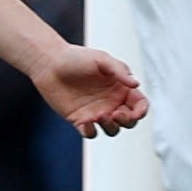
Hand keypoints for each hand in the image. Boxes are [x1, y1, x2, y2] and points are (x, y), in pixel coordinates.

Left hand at [32, 41, 149, 137]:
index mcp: (120, 88)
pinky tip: (87, 123)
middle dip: (128, 121)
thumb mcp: (101, 59)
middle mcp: (110, 102)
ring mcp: (96, 113)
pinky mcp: (79, 120)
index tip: (137, 112)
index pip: (139, 104)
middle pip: (129, 121)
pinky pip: (90, 133)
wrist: (49, 63)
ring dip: (111, 127)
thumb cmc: (76, 58)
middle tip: (117, 114)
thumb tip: (136, 84)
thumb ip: (119, 71)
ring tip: (101, 115)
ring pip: (112, 129)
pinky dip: (91, 131)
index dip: (142, 111)